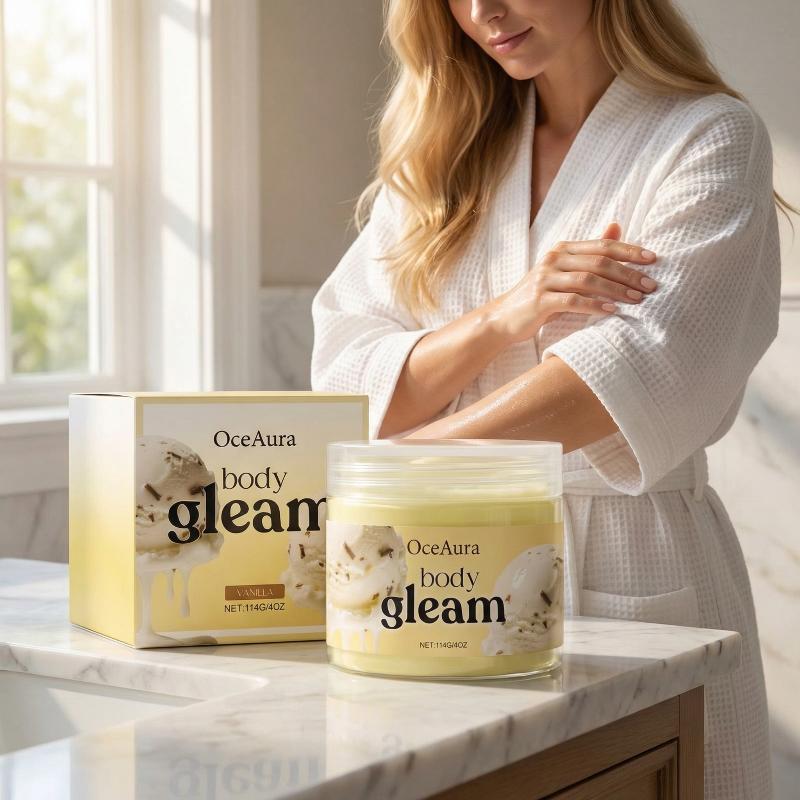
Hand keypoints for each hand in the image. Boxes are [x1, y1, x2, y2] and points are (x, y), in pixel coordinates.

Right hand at [487, 223, 658, 344]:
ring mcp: (545, 279)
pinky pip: (573, 301)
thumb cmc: (539, 295)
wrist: (503, 317)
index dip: (630, 250)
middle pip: (599, 261)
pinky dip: (595, 305)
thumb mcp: (564, 271)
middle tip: (651, 285)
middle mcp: (554, 259)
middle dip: (628, 273)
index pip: (602, 245)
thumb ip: (589, 253)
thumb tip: (617, 226)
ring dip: (616, 290)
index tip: (653, 259)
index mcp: (562, 249)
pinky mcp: (540, 300)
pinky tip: (611, 311)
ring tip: (637, 299)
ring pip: (588, 280)